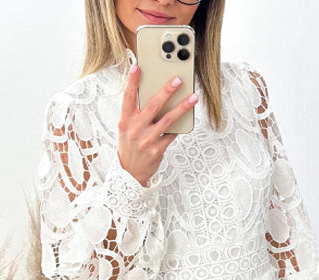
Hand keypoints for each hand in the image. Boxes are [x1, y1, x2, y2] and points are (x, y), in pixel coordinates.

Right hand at [118, 64, 198, 186]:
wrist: (129, 172)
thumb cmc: (130, 145)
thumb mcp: (126, 128)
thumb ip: (136, 112)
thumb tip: (154, 94)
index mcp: (125, 120)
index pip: (128, 97)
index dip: (132, 81)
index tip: (138, 67)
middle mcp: (136, 129)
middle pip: (153, 105)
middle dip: (167, 91)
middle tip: (178, 80)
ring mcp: (147, 140)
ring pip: (167, 120)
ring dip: (182, 107)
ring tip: (193, 97)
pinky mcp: (157, 149)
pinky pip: (172, 134)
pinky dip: (179, 126)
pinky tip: (187, 117)